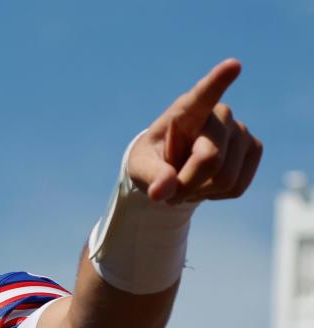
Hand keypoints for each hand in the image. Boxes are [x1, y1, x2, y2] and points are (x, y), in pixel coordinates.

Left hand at [128, 59, 262, 203]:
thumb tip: (163, 191)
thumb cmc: (153, 161)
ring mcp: (241, 130)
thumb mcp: (140, 168)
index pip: (203, 94)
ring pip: (225, 179)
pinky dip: (215, 195)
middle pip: (210, 159)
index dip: (218, 81)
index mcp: (186, 110)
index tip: (233, 65)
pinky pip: (236, 187)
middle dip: (186, 184)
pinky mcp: (254, 149)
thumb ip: (150, 177)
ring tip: (187, 181)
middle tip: (168, 189)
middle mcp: (219, 114)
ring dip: (200, 191)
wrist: (172, 169)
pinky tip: (205, 183)